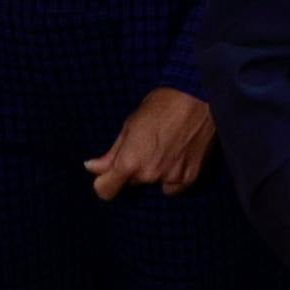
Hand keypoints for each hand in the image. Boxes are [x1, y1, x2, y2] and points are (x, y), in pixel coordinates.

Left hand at [85, 88, 212, 199]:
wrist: (198, 98)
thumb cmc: (161, 105)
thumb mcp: (130, 125)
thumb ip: (112, 153)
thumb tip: (92, 167)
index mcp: (130, 162)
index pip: (105, 191)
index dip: (105, 182)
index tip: (109, 173)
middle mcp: (149, 175)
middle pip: (131, 182)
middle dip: (133, 169)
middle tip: (146, 145)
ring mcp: (171, 178)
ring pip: (153, 183)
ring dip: (155, 171)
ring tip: (165, 147)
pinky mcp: (189, 178)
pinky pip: (173, 186)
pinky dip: (173, 176)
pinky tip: (177, 155)